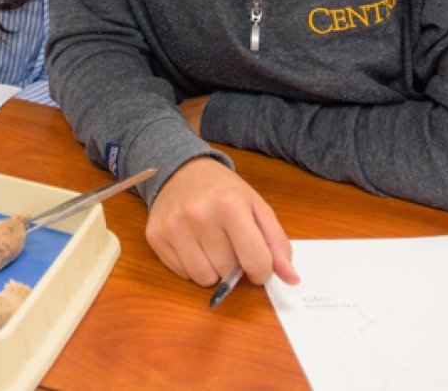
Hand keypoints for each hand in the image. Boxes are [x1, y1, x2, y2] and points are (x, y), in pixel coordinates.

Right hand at [146, 157, 299, 288]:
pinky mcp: (155, 236)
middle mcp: (199, 215)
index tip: (258, 264)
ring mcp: (174, 226)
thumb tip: (292, 278)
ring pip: (204, 278)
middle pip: (228, 272)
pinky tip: (192, 244)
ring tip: (211, 246)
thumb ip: (277, 243)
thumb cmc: (223, 191)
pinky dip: (191, 266)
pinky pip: (182, 274)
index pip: (256, 262)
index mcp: (230, 205)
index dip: (262, 271)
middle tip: (230, 244)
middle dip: (234, 266)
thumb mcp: (257, 207)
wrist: (181, 170)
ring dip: (212, 270)